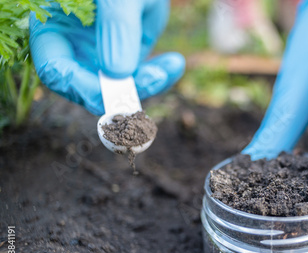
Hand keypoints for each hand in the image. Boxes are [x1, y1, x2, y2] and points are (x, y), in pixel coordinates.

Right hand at [29, 0, 184, 114]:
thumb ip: (116, 26)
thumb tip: (118, 73)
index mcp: (53, 26)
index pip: (57, 71)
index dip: (82, 88)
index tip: (117, 91)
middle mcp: (74, 44)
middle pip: (89, 87)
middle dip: (124, 90)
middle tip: (153, 80)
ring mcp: (101, 51)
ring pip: (120, 86)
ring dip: (149, 83)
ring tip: (172, 65)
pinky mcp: (127, 53)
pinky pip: (140, 75)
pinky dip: (160, 74)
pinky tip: (175, 62)